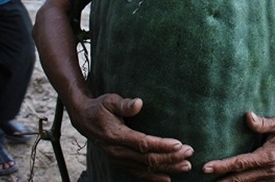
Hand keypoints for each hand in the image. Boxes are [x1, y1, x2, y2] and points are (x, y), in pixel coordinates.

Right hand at [70, 94, 193, 181]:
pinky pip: (138, 173)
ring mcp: (118, 160)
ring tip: (186, 166)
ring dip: (167, 168)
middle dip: (170, 157)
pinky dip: (153, 177)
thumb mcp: (109, 100)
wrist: (84, 120)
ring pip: (146, 168)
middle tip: (189, 152)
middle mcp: (116, 151)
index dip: (161, 145)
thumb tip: (139, 103)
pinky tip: (168, 179)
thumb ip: (124, 103)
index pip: (142, 143)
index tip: (178, 144)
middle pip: (147, 158)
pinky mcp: (120, 163)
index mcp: (115, 136)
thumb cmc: (100, 107)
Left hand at [202, 112, 274, 181]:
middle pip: (239, 180)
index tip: (206, 168)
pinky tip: (232, 181)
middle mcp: (268, 170)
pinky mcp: (273, 177)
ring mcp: (272, 176)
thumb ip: (263, 122)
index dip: (221, 166)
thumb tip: (247, 116)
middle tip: (203, 180)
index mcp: (267, 157)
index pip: (239, 164)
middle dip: (221, 180)